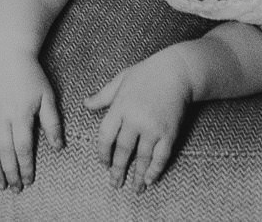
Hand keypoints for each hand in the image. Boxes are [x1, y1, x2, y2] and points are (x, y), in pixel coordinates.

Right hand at [0, 52, 60, 192]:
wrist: (10, 56)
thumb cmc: (32, 76)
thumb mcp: (48, 97)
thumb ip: (52, 123)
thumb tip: (58, 147)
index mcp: (20, 114)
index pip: (23, 148)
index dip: (26, 167)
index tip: (29, 180)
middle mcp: (1, 116)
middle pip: (5, 152)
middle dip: (10, 173)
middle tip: (15, 189)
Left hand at [86, 49, 190, 192]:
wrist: (177, 71)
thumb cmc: (146, 74)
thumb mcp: (120, 80)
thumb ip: (103, 95)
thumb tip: (85, 103)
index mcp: (120, 107)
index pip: (106, 136)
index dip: (103, 153)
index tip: (103, 164)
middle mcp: (135, 119)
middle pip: (123, 150)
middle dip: (118, 170)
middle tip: (115, 184)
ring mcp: (153, 127)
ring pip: (142, 157)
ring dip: (137, 175)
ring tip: (134, 189)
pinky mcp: (168, 132)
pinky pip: (161, 156)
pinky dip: (155, 170)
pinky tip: (150, 180)